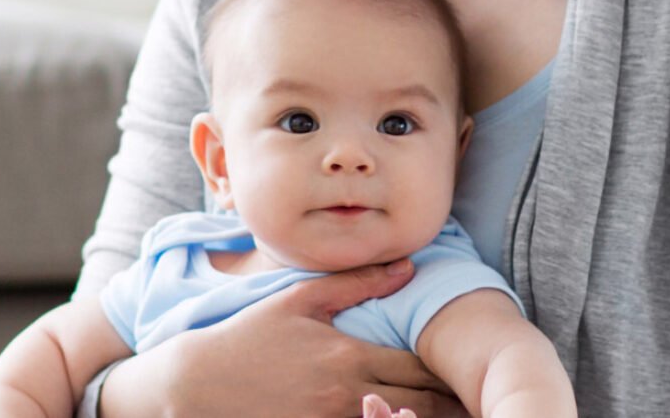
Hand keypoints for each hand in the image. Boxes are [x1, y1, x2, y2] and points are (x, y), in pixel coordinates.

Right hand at [98, 259, 469, 417]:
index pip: (419, 369)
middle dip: (447, 405)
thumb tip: (409, 266)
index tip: (473, 369)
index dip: (451, 372)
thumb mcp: (301, 300)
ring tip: (452, 416)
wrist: (194, 386)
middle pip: (416, 408)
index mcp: (348, 356)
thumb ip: (358, 283)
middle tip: (476, 399)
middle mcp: (345, 396)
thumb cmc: (250, 336)